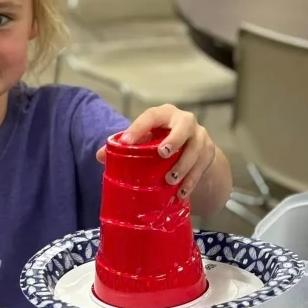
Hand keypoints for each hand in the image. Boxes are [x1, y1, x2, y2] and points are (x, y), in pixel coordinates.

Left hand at [96, 104, 215, 199]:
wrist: (192, 147)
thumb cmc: (160, 140)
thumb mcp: (144, 139)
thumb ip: (124, 146)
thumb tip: (99, 156)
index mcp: (164, 114)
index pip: (152, 116)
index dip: (139, 128)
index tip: (127, 143)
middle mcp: (185, 121)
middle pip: (184, 126)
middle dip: (174, 139)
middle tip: (162, 154)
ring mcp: (200, 136)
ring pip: (195, 149)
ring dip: (183, 166)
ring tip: (170, 180)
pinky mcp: (209, 152)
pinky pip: (201, 167)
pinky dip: (191, 181)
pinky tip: (181, 193)